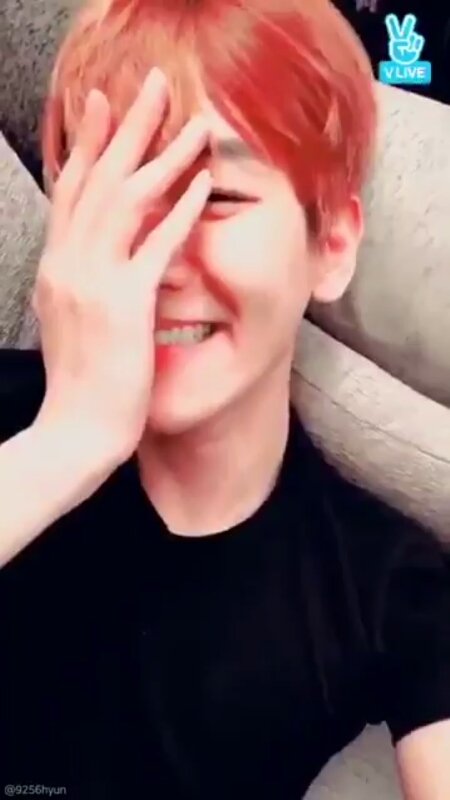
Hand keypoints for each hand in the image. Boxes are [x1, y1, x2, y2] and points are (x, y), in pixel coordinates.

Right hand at [33, 68, 210, 461]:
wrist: (74, 432)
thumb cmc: (80, 385)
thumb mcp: (70, 323)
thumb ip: (82, 284)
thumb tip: (96, 261)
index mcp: (56, 268)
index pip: (71, 192)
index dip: (87, 144)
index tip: (101, 105)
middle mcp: (69, 265)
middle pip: (96, 180)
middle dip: (125, 128)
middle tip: (149, 86)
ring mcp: (94, 282)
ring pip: (126, 201)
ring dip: (164, 157)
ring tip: (196, 125)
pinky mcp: (124, 306)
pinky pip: (155, 248)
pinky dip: (180, 213)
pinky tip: (203, 186)